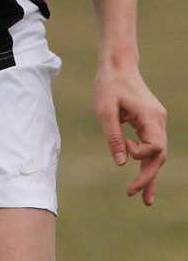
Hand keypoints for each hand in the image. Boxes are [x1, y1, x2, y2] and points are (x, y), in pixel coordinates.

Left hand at [93, 63, 166, 204]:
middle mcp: (159, 121)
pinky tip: (142, 176)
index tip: (123, 145)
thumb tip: (120, 163)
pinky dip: (146, 161)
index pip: (154, 147)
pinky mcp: (149, 122)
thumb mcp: (105, 109)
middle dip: (148, 176)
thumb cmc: (109, 84)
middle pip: (159, 156)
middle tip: (135, 195)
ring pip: (157, 154)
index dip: (138, 153)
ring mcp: (156, 122)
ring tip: (145, 199)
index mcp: (151, 117)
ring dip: (150, 174)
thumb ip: (113, 135)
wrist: (117, 65)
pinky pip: (151, 146)